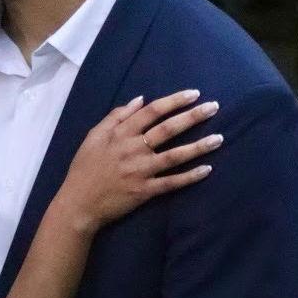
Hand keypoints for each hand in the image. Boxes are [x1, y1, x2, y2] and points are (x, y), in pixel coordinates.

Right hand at [56, 89, 221, 233]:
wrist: (78, 203)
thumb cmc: (84, 168)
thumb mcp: (93, 136)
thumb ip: (116, 117)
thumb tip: (140, 100)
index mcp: (121, 134)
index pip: (152, 112)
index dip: (174, 101)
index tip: (194, 94)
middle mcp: (133, 149)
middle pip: (168, 129)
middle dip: (193, 116)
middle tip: (214, 107)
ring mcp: (141, 171)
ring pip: (175, 155)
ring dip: (199, 146)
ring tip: (219, 138)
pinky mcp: (145, 191)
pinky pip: (172, 183)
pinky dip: (190, 176)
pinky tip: (207, 169)